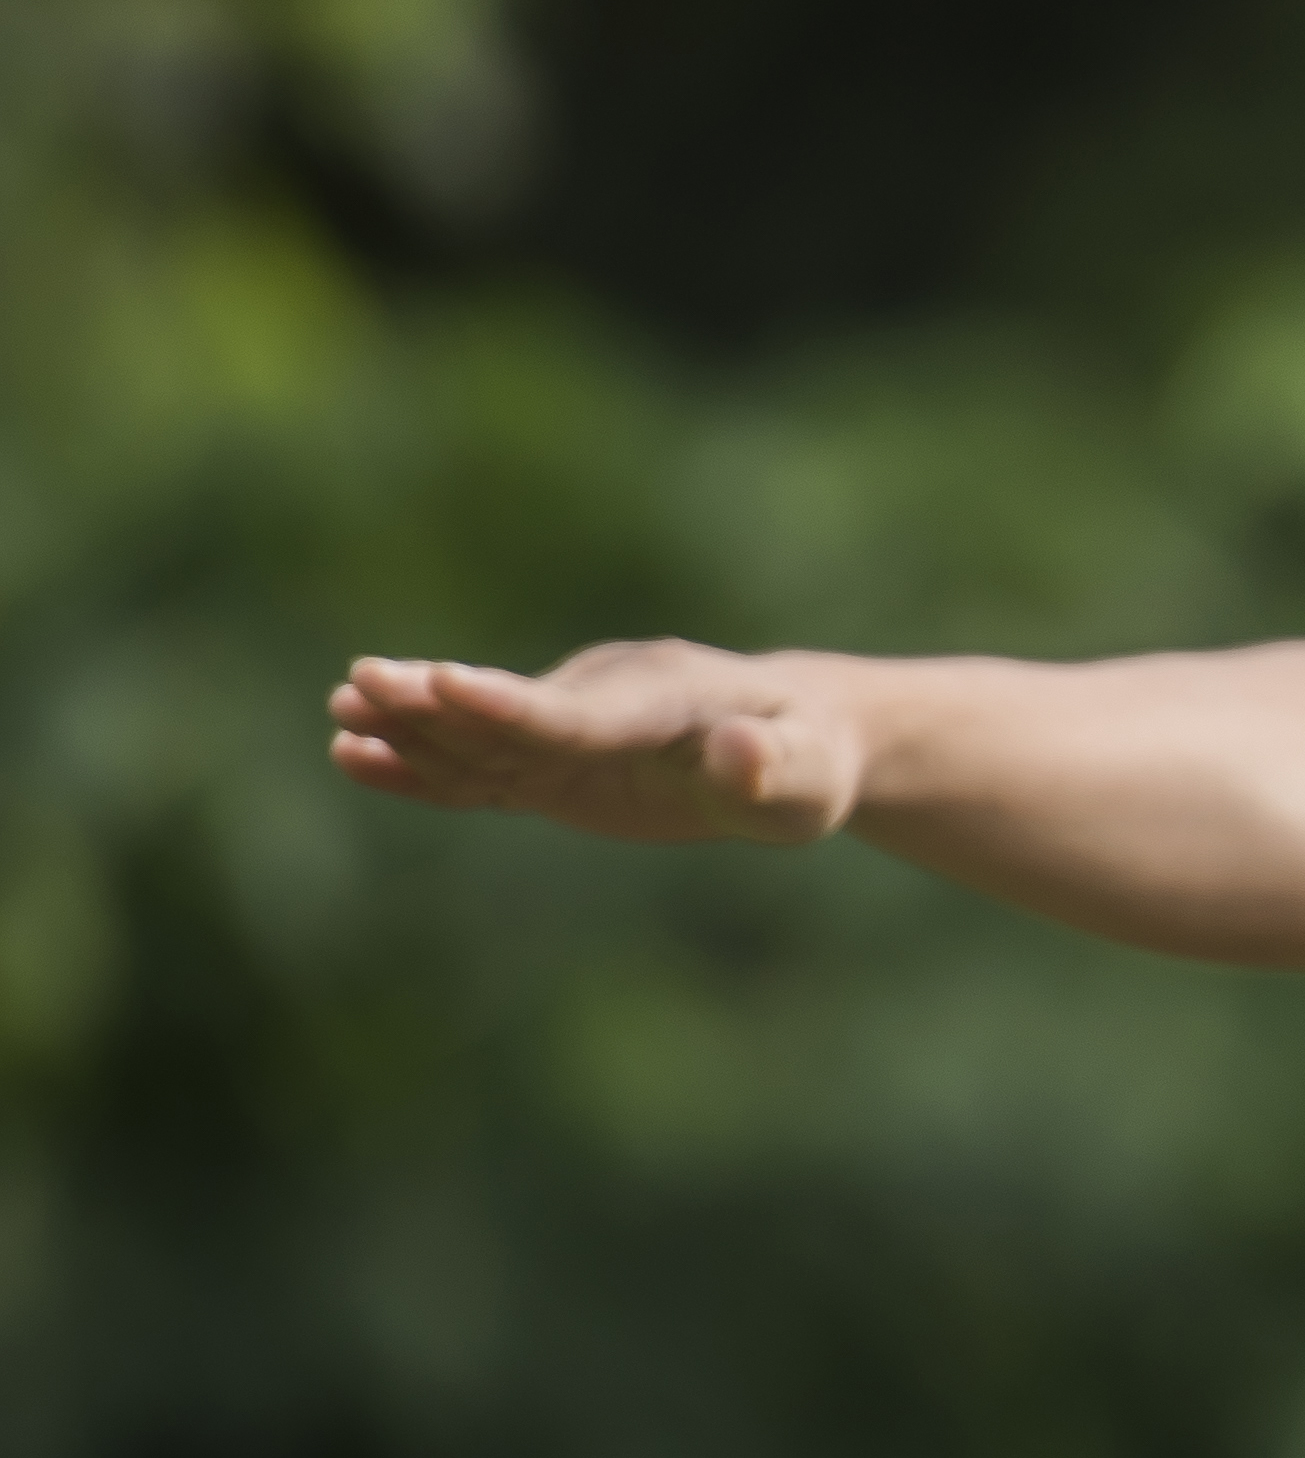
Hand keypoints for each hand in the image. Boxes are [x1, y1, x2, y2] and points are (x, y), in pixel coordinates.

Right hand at [328, 643, 872, 844]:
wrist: (794, 737)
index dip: (512, 706)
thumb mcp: (809, 779)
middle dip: (439, 701)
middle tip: (362, 678)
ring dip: (412, 724)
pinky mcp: (553, 762)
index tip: (445, 681)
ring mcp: (570, 728)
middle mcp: (603, 701)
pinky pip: (481, 765)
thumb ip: (770, 769)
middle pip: (511, 711)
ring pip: (482, 734)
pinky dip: (420, 764)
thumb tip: (739, 751)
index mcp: (665, 699)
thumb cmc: (809, 762)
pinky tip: (354, 753)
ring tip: (340, 710)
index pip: (579, 713)